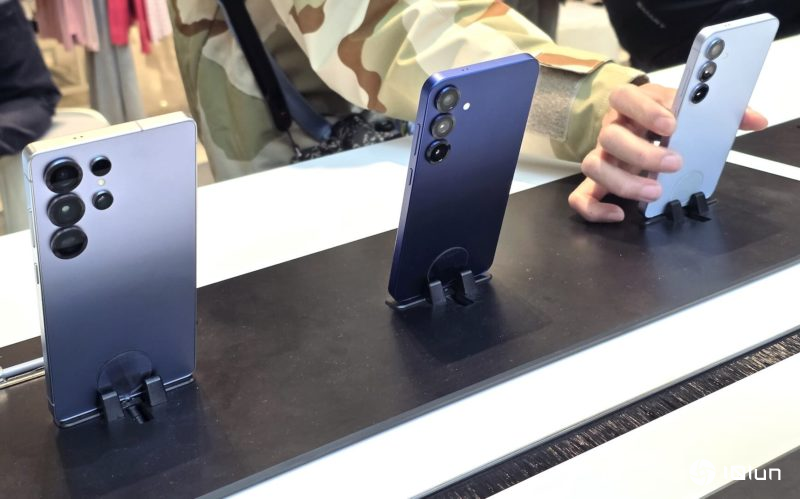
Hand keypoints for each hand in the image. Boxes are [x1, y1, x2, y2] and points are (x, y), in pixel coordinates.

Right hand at [568, 83, 767, 221]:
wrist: (641, 127)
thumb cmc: (665, 119)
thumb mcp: (687, 108)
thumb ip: (720, 113)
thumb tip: (755, 120)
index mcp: (631, 104)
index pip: (625, 97)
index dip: (645, 110)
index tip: (671, 125)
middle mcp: (611, 128)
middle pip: (610, 136)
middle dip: (642, 153)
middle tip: (674, 163)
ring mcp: (602, 156)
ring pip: (593, 166)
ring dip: (623, 182)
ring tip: (654, 192)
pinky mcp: (596, 182)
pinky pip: (580, 196)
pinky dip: (595, 208)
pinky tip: (619, 214)